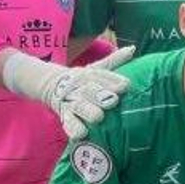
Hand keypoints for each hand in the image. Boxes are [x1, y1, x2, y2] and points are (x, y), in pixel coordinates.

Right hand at [3, 46, 135, 139]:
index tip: (125, 86)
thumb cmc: (83, 80)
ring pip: (79, 107)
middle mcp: (81, 88)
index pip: (103, 77)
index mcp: (90, 75)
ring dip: (88, 112)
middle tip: (112, 102)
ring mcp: (72, 101)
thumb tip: (133, 48)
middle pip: (90, 91)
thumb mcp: (97, 68)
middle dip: (101, 96)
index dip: (114, 82)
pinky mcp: (64, 115)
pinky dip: (73, 129)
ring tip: (98, 117)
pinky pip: (68, 123)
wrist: (52, 83)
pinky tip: (80, 134)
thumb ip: (115, 60)